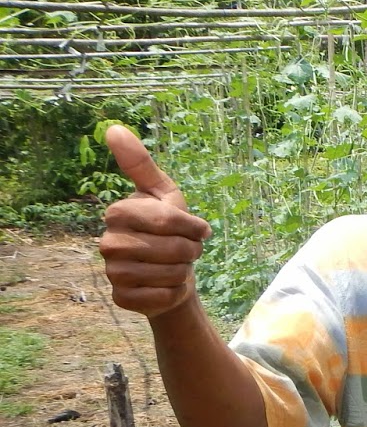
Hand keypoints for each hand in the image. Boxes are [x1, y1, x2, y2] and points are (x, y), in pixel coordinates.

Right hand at [98, 125, 212, 317]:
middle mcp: (108, 243)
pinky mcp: (122, 298)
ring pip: (171, 274)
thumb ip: (140, 164)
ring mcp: (112, 273)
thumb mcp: (163, 193)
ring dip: (185, 272)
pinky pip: (162, 297)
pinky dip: (175, 293)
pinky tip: (167, 286)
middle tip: (187, 251)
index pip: (169, 220)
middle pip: (173, 249)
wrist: (171, 272)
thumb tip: (112, 128)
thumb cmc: (169, 229)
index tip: (198, 229)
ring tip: (177, 266)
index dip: (194, 227)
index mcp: (118, 213)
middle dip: (192, 251)